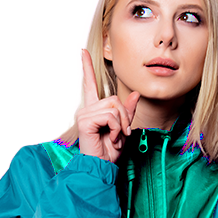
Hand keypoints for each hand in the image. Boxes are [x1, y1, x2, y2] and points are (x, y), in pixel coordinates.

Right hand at [77, 48, 139, 162]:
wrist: (102, 167)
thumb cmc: (111, 152)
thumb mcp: (124, 129)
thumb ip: (128, 112)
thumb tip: (135, 94)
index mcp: (95, 109)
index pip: (89, 84)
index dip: (87, 67)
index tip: (82, 50)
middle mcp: (87, 109)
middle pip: (114, 99)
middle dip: (125, 116)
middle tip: (122, 133)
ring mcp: (84, 114)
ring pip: (114, 107)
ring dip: (122, 124)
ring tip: (117, 137)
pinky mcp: (85, 121)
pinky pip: (110, 116)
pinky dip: (117, 128)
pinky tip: (112, 139)